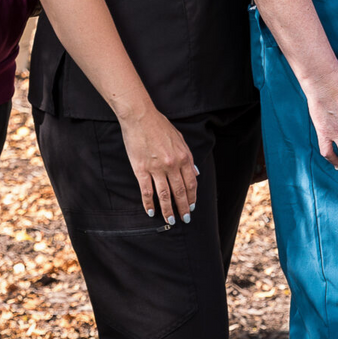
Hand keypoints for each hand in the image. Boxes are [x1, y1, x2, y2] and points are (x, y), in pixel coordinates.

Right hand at [117, 103, 198, 223]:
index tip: (192, 206)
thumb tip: (196, 174)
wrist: (141, 118)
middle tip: (185, 219)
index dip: (192, 197)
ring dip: (168, 209)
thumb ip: (189, 158)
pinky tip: (151, 212)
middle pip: (180, 191)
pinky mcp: (141, 169)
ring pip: (164, 194)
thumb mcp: (180, 139)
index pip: (191, 183)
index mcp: (184, 157)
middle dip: (183, 207)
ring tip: (170, 220)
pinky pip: (147, 190)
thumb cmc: (161, 126)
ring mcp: (156, 168)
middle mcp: (172, 164)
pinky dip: (149, 203)